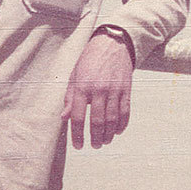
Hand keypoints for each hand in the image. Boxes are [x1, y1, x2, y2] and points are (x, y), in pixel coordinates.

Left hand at [62, 31, 132, 148]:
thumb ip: (70, 98)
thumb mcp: (74, 76)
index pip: (78, 117)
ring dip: (108, 134)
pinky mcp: (126, 89)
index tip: (78, 146)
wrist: (112, 44)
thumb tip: (64, 117)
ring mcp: (114, 90)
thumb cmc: (89, 61)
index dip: (78, 135)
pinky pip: (125, 112)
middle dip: (95, 138)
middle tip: (94, 146)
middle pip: (97, 121)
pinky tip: (117, 131)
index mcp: (82, 87)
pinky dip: (122, 125)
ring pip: (112, 119)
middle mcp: (98, 89)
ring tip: (104, 141)